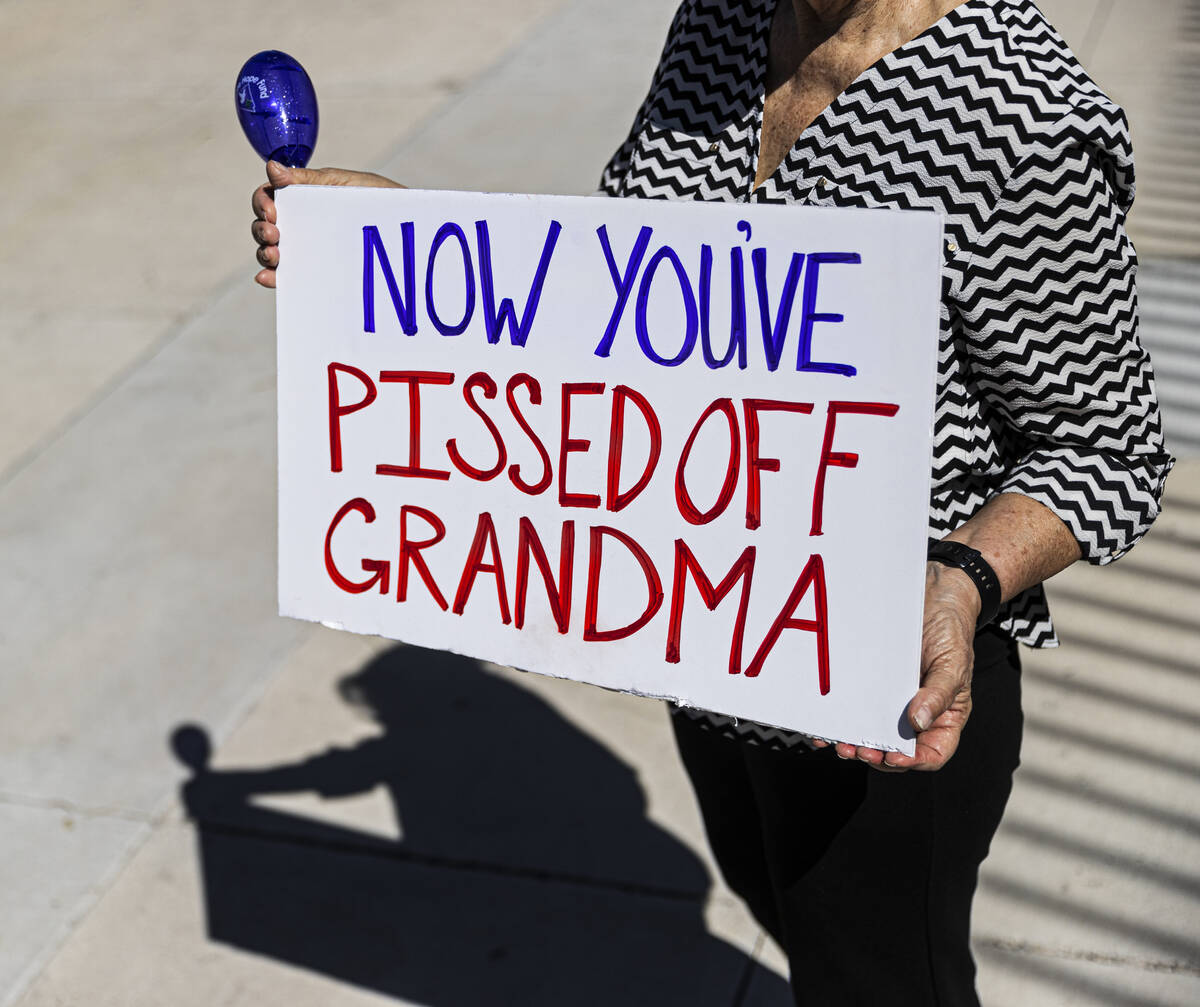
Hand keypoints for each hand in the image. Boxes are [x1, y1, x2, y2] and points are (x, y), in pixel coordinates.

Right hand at [251, 161, 403, 286]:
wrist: (408, 229)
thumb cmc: (378, 200)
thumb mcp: (344, 185)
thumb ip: (309, 180)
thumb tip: (272, 167)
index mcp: (302, 197)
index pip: (269, 197)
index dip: (263, 203)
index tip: (273, 211)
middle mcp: (300, 222)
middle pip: (264, 225)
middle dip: (261, 229)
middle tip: (275, 233)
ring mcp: (307, 247)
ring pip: (271, 250)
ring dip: (263, 252)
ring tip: (274, 254)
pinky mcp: (315, 270)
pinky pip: (287, 274)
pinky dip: (272, 276)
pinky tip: (267, 277)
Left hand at [820, 560, 979, 771]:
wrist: (933, 594)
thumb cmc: (951, 630)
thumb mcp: (954, 663)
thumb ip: (939, 694)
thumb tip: (918, 723)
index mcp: (943, 717)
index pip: (931, 753)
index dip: (913, 761)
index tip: (893, 757)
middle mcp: (916, 715)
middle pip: (896, 751)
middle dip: (877, 756)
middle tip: (857, 750)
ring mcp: (891, 703)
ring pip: (873, 735)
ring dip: (855, 745)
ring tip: (840, 744)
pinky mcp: (870, 687)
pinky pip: (855, 710)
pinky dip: (841, 722)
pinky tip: (827, 727)